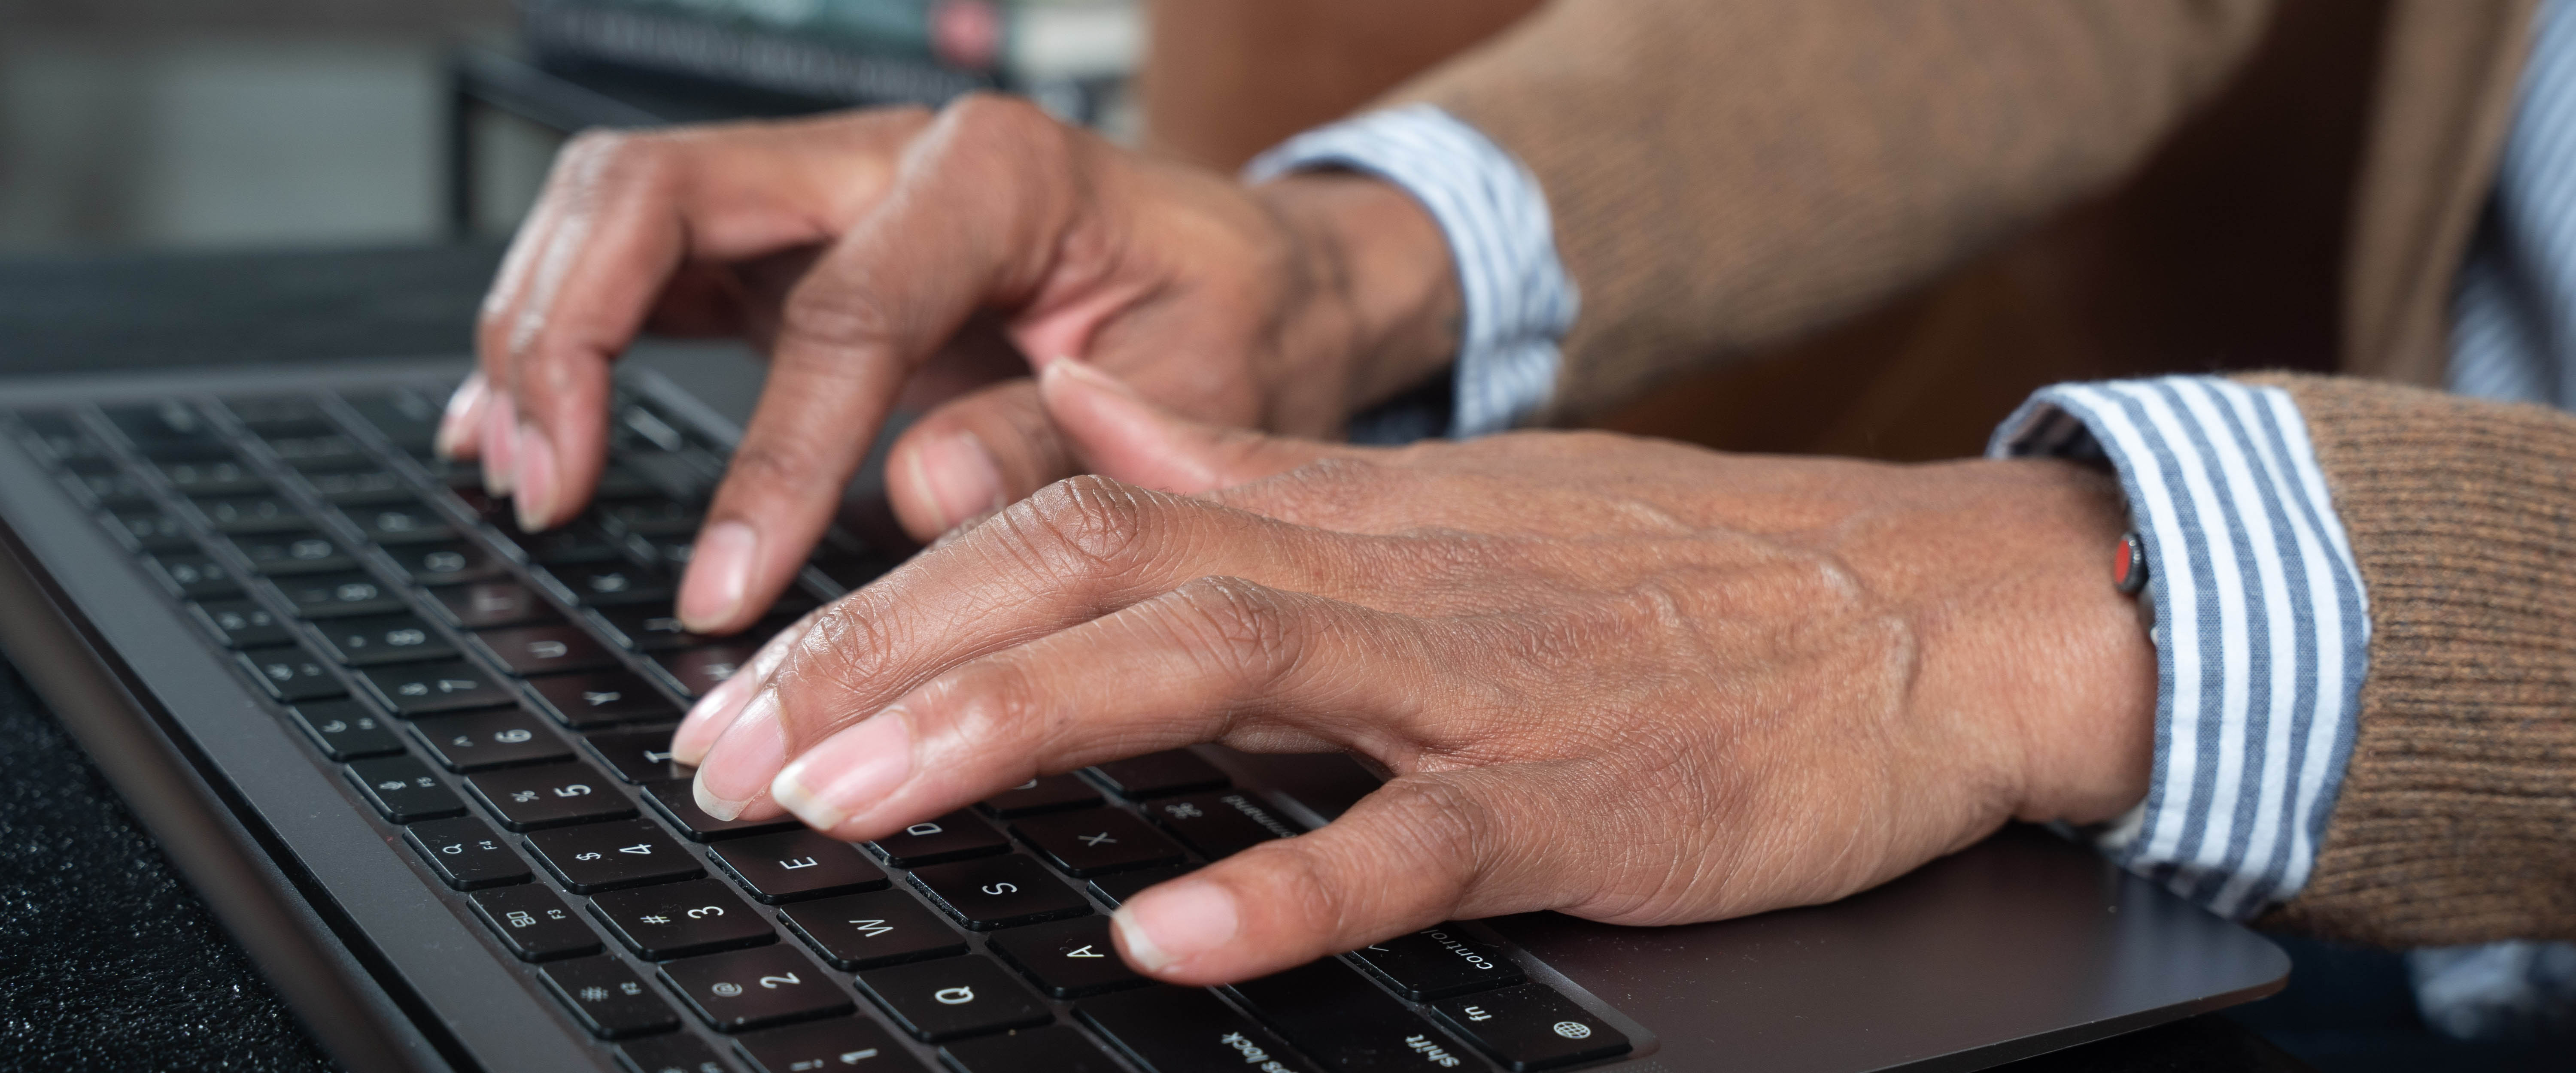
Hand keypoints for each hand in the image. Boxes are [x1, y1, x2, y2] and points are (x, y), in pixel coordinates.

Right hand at [442, 95, 1459, 632]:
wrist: (1254, 276)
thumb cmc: (1234, 324)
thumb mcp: (1199, 395)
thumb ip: (1061, 445)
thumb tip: (920, 494)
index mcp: (997, 174)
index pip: (839, 310)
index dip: (768, 456)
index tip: (727, 588)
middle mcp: (887, 158)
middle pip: (657, 190)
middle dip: (567, 330)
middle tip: (546, 489)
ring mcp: (824, 193)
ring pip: (621, 209)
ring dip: (541, 329)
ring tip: (522, 474)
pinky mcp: (789, 247)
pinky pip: (642, 265)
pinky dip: (564, 338)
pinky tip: (516, 429)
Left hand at [673, 360, 2156, 984]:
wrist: (1917, 605)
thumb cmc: (1675, 570)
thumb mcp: (1444, 501)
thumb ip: (1251, 465)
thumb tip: (1091, 420)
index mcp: (1342, 520)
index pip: (1072, 514)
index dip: (895, 594)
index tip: (759, 679)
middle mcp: (1379, 586)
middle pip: (1095, 580)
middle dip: (891, 662)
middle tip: (731, 757)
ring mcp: (1472, 695)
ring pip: (1210, 677)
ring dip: (1017, 732)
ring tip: (858, 799)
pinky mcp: (1570, 807)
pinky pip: (1405, 845)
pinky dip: (1280, 884)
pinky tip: (1162, 930)